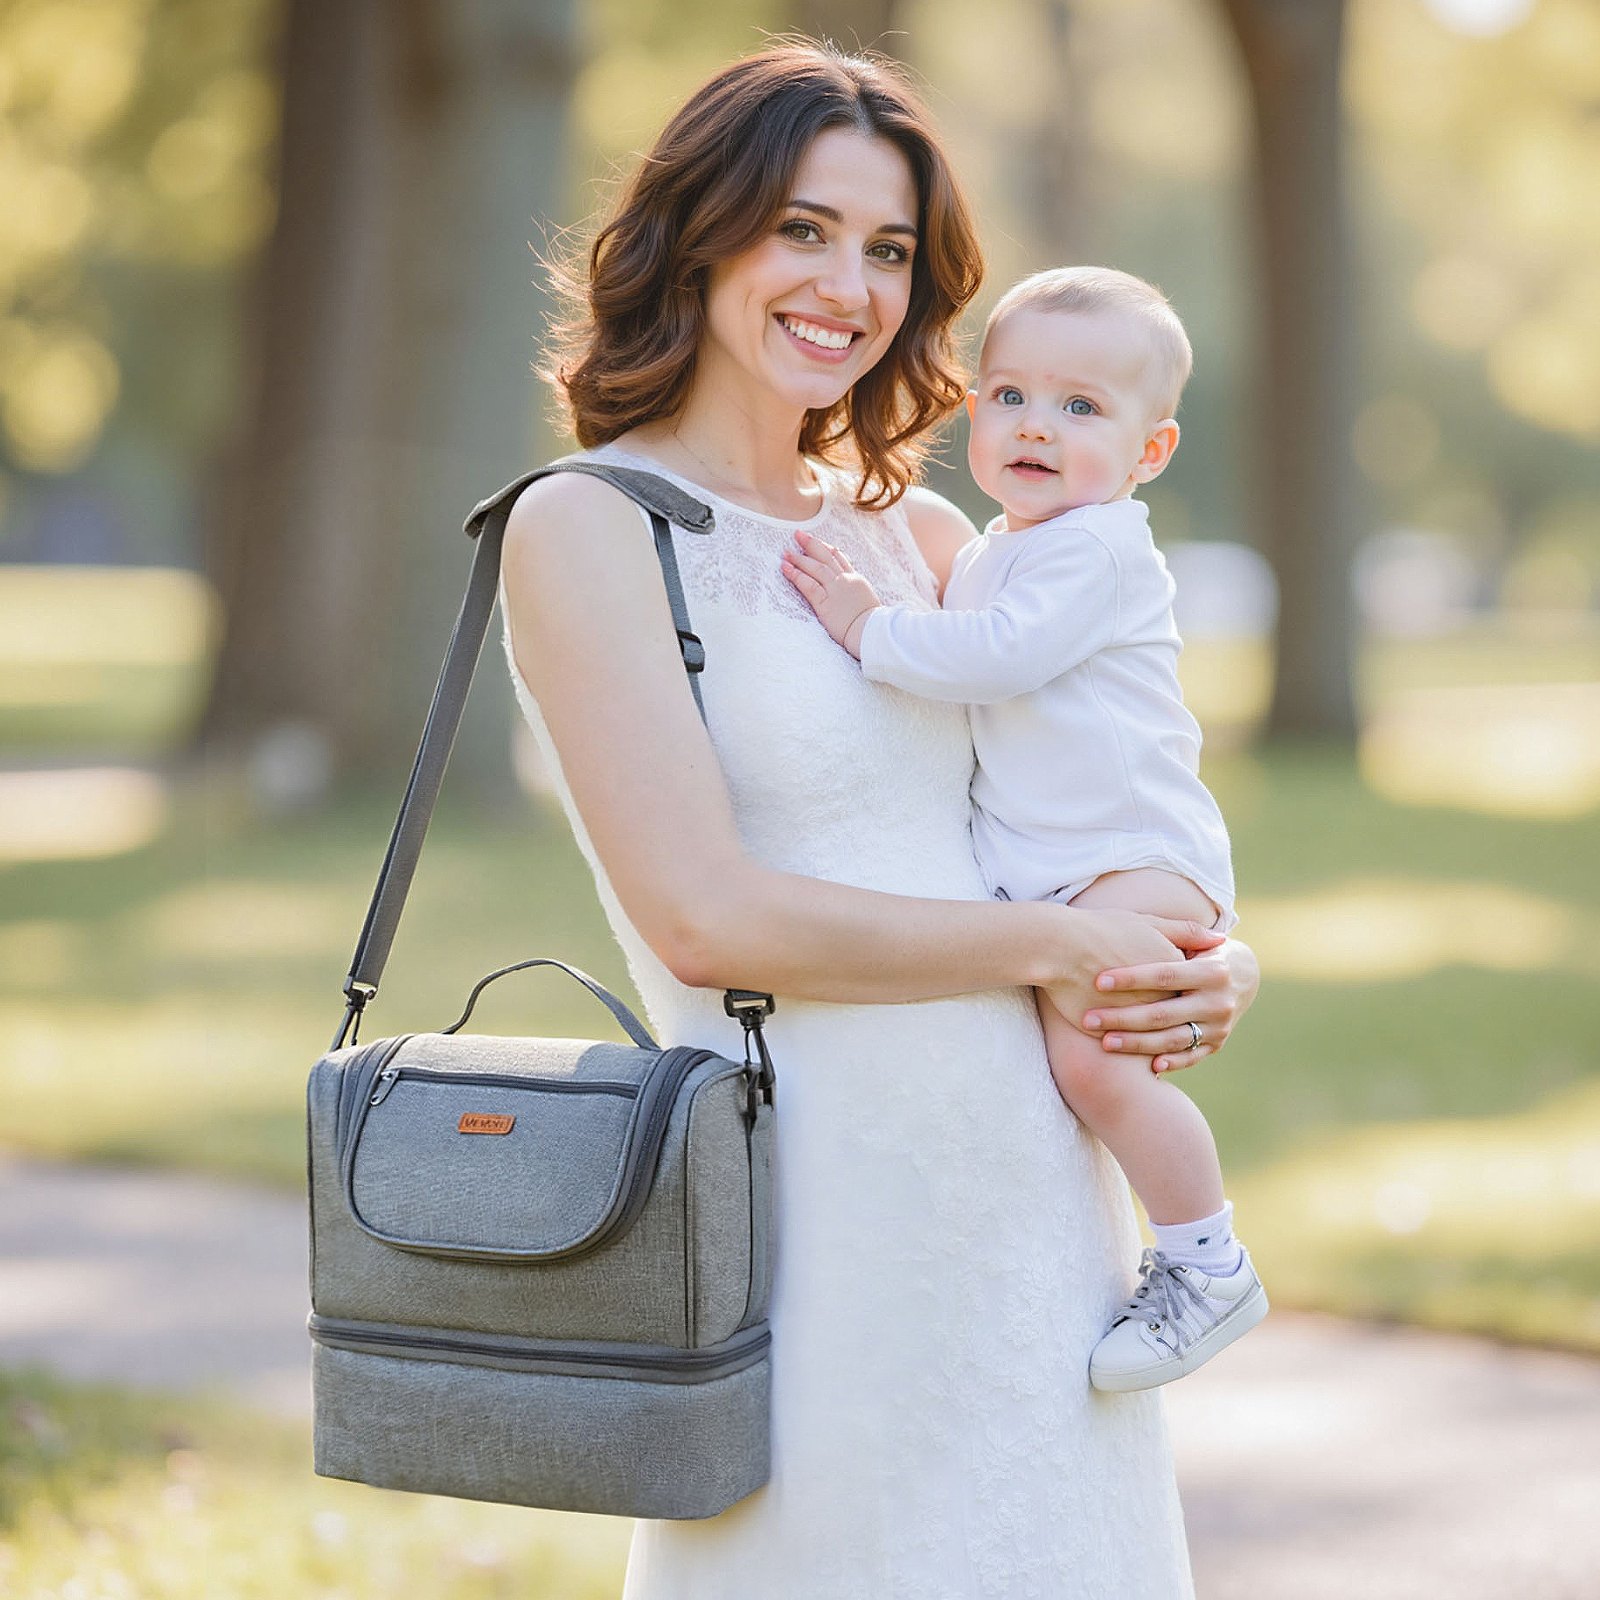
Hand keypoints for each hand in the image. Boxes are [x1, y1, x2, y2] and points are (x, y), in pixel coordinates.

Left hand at [781, 531, 881, 656]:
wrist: (873, 633)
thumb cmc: (873, 624)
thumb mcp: (868, 603)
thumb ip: (858, 596)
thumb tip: (853, 599)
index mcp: (857, 581)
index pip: (841, 559)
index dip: (827, 548)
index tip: (818, 542)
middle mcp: (845, 581)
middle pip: (826, 557)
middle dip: (812, 544)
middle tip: (798, 534)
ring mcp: (835, 591)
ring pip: (816, 568)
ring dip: (800, 559)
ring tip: (786, 552)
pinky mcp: (825, 604)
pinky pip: (809, 585)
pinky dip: (796, 575)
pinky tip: (786, 568)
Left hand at [1079, 931, 1258, 1074]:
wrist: (1245, 977)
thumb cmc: (1205, 952)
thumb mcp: (1197, 939)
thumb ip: (1175, 932)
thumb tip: (1135, 923)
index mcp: (1211, 971)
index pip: (1164, 975)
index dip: (1131, 979)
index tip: (1098, 981)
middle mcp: (1217, 1001)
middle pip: (1163, 1014)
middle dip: (1123, 1018)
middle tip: (1089, 1019)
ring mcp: (1218, 1027)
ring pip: (1173, 1039)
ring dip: (1137, 1044)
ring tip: (1105, 1042)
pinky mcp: (1217, 1045)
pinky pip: (1191, 1057)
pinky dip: (1171, 1062)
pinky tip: (1146, 1066)